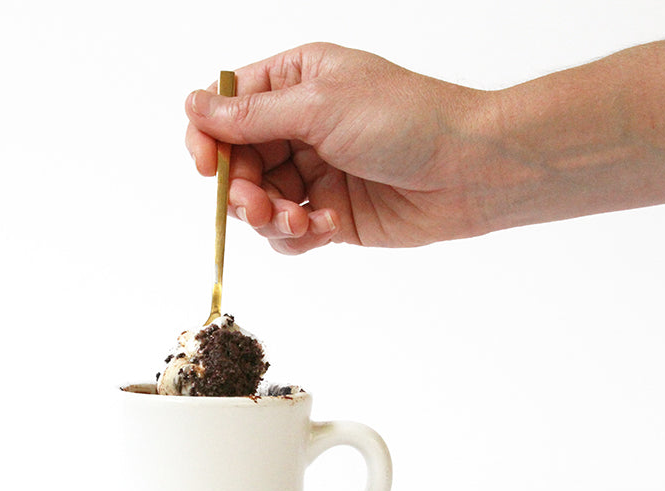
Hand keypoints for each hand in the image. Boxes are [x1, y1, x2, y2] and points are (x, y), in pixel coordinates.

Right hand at [184, 43, 491, 253]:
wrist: (470, 170)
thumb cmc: (407, 119)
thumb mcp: (320, 105)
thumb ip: (253, 115)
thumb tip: (194, 105)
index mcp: (295, 82)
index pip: (227, 109)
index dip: (209, 138)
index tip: (206, 167)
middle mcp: (299, 126)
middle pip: (237, 163)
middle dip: (240, 189)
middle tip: (256, 206)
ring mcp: (314, 172)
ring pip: (258, 202)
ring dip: (268, 217)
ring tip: (298, 220)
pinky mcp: (331, 214)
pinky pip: (289, 232)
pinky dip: (298, 235)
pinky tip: (327, 227)